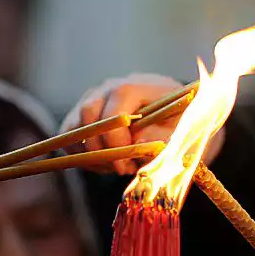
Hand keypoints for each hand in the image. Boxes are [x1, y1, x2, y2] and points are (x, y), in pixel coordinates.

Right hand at [60, 73, 224, 175]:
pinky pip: (70, 137)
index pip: (115, 107)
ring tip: (118, 167)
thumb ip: (163, 137)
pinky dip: (84, 155)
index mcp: (137, 85)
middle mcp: (109, 87)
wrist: (176, 118)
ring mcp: (92, 99)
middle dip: (101, 149)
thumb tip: (136, 143)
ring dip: (93, 154)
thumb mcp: (184, 132)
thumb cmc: (182, 124)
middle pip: (88, 114)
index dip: (117, 139)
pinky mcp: (82, 115)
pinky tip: (108, 164)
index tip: (129, 162)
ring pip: (74, 127)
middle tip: (122, 170)